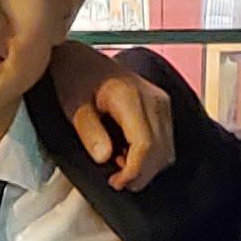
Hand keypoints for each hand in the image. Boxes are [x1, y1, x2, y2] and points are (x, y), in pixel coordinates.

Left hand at [46, 42, 177, 190]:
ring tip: (120, 166)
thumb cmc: (75, 78)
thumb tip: (104, 158)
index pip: (145, 144)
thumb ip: (89, 132)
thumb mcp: (73, 106)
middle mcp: (154, 99)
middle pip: (161, 150)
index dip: (134, 170)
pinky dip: (151, 155)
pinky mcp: (161, 106)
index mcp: (131, 97)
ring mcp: (161, 102)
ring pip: (167, 149)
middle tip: (116, 180)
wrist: (81, 58)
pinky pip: (165, 140)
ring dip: (147, 166)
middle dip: (141, 173)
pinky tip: (128, 155)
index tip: (115, 182)